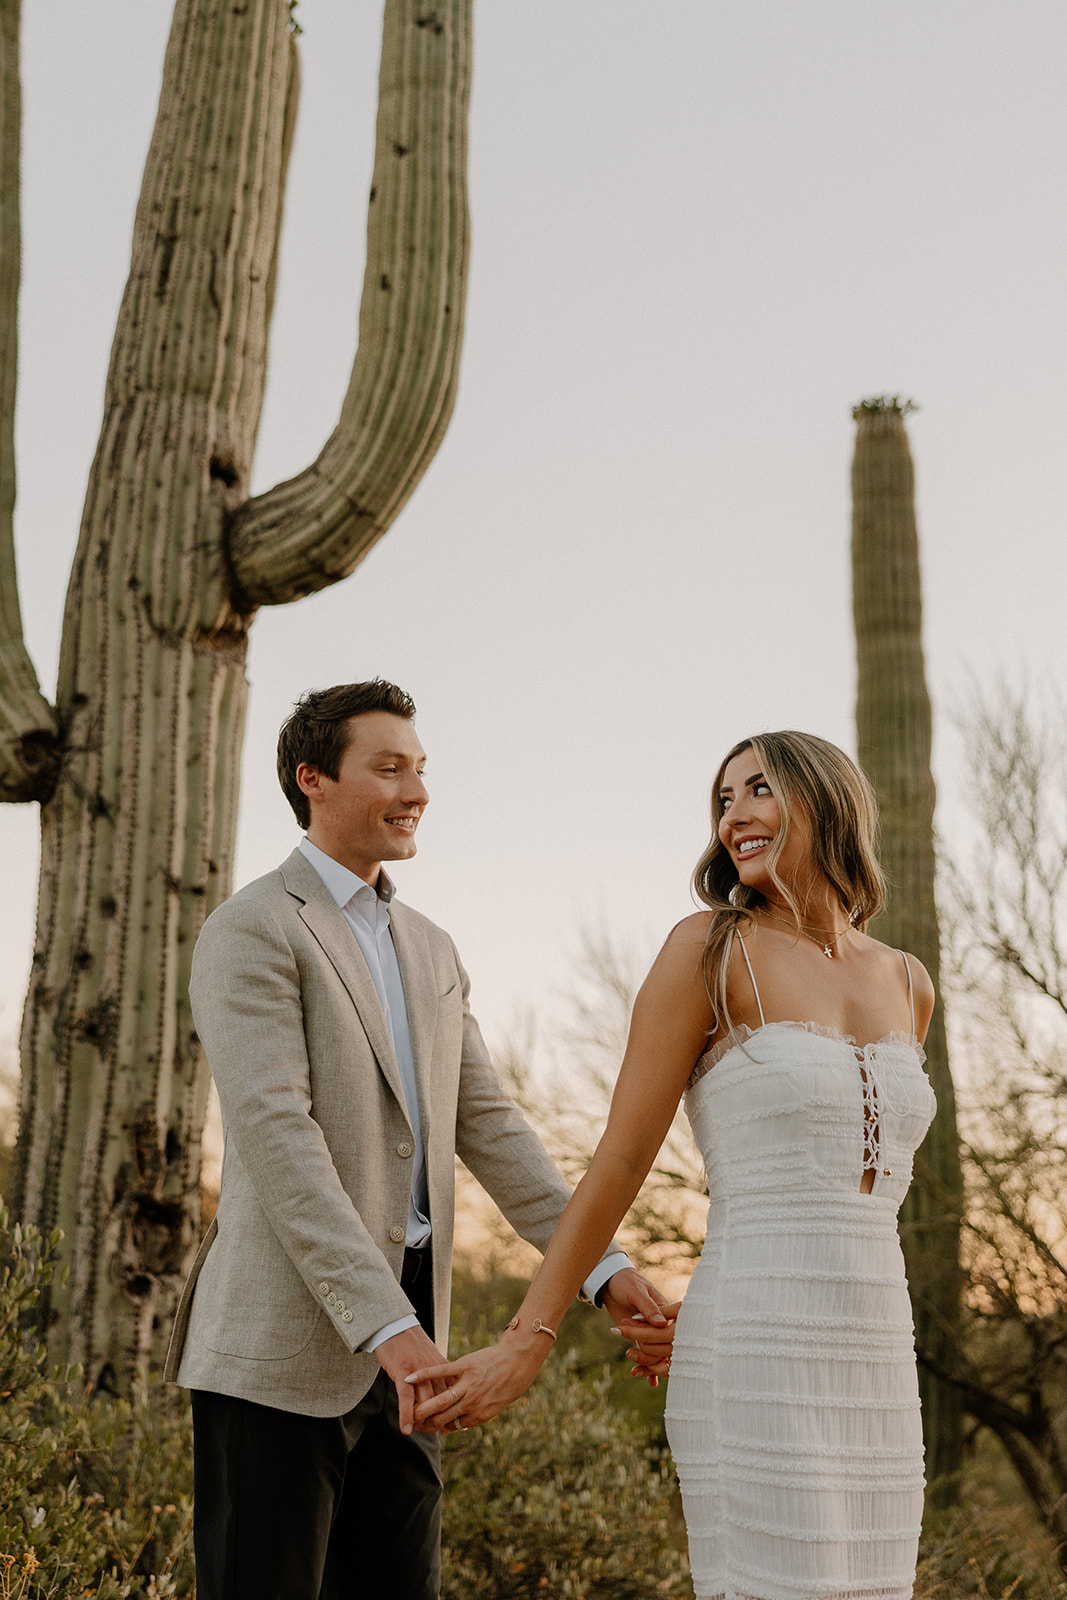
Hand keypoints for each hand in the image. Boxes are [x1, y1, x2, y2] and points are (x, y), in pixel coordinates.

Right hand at [374, 1325, 451, 1434]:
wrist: (395, 1325)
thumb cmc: (412, 1343)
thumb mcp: (431, 1357)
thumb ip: (439, 1373)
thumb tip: (446, 1390)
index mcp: (443, 1367)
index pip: (454, 1394)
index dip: (453, 1410)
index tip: (452, 1423)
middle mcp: (434, 1371)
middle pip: (441, 1402)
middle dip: (439, 1418)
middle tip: (434, 1430)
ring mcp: (419, 1372)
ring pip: (425, 1402)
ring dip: (423, 1420)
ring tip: (420, 1430)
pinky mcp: (402, 1372)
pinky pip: (406, 1398)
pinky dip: (406, 1415)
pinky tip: (406, 1429)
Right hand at [404, 1336, 545, 1431]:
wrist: (517, 1362)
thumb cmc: (505, 1386)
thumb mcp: (492, 1407)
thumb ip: (471, 1418)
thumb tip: (451, 1429)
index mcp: (479, 1415)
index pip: (450, 1427)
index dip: (435, 1429)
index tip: (422, 1428)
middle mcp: (472, 1403)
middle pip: (442, 1418)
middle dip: (425, 1423)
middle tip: (410, 1422)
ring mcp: (468, 1384)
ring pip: (440, 1400)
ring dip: (422, 1407)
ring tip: (409, 1409)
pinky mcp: (464, 1366)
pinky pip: (440, 1372)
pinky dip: (424, 1375)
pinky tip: (409, 1378)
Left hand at [599, 1268, 670, 1387]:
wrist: (613, 1283)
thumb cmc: (627, 1283)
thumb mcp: (637, 1292)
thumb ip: (648, 1307)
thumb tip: (661, 1324)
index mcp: (666, 1311)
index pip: (667, 1331)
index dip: (654, 1338)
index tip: (639, 1341)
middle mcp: (662, 1325)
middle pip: (663, 1346)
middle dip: (647, 1353)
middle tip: (630, 1351)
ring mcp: (653, 1334)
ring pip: (658, 1355)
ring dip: (649, 1364)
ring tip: (635, 1371)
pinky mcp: (644, 1339)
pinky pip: (651, 1356)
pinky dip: (651, 1370)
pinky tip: (652, 1383)